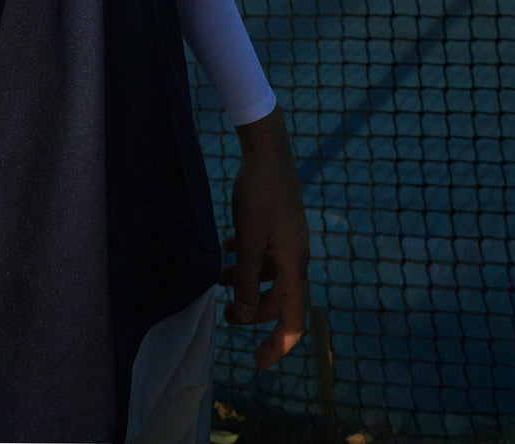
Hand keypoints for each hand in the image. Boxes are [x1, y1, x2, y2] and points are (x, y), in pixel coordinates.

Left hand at [221, 104, 309, 368]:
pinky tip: (225, 247)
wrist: (268, 151)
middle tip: (225, 317)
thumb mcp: (248, 241)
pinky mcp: (280, 224)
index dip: (277, 345)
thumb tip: (246, 317)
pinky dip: (246, 256)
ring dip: (245, 281)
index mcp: (294, 265)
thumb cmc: (258, 196)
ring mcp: (289, 239)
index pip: (292, 319)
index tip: (258, 363)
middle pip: (280, 299)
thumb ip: (247, 280)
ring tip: (217, 277)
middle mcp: (296, 256)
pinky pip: (265, 252)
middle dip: (253, 311)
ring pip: (269, 274)